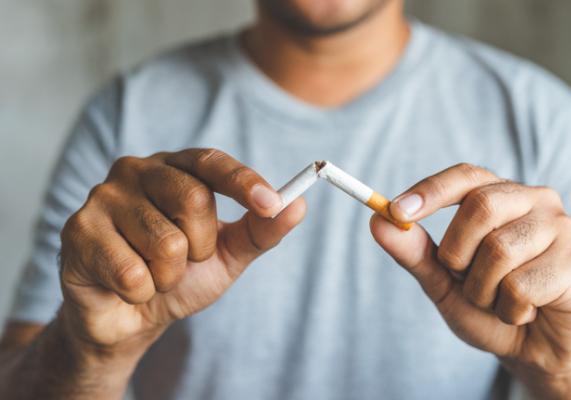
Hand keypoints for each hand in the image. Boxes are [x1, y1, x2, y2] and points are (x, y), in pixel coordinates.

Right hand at [59, 149, 304, 356]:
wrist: (132, 318)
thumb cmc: (181, 275)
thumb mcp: (228, 253)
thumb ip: (261, 229)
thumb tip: (298, 204)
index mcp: (175, 169)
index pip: (211, 162)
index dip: (243, 182)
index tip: (271, 203)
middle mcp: (136, 171)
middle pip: (193, 199)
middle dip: (201, 247)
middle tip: (183, 260)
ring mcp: (102, 197)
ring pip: (165, 242)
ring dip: (169, 275)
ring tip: (152, 274)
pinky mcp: (77, 231)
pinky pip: (132, 273)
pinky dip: (141, 292)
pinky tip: (126, 286)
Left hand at [370, 163, 570, 390]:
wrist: (534, 348)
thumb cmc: (489, 304)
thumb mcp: (443, 280)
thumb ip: (414, 251)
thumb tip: (377, 221)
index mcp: (502, 195)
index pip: (465, 176)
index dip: (430, 191)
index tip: (395, 211)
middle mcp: (535, 201)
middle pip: (481, 207)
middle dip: (457, 253)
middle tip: (464, 278)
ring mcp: (561, 229)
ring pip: (499, 251)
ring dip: (482, 290)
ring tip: (498, 299)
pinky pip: (521, 286)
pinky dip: (508, 309)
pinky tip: (523, 312)